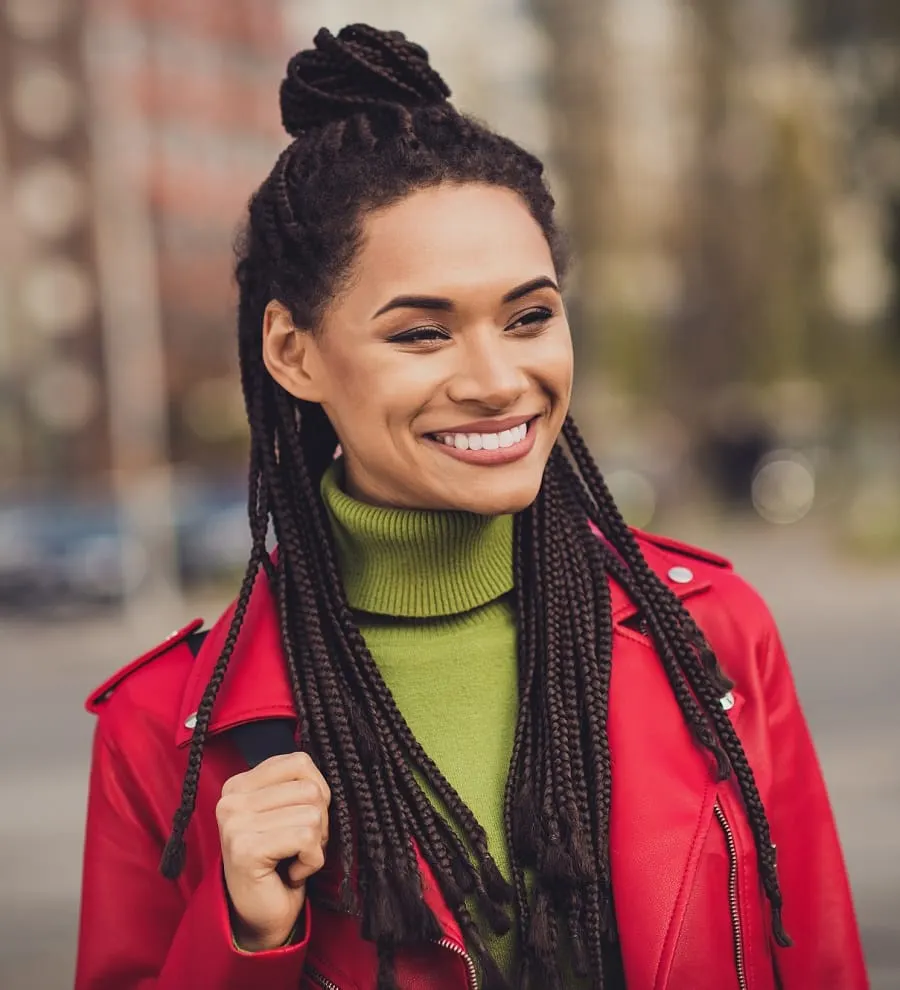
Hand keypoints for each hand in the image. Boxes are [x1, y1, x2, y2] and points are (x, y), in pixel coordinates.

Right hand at [216, 751, 329, 951]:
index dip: (317, 792)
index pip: (299, 762)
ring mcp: (235, 823)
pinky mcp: (246, 849)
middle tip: (298, 846)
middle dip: (319, 821)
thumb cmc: (279, 861)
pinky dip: (312, 861)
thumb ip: (297, 786)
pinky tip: (292, 873)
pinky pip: (306, 838)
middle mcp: (231, 799)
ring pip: (312, 814)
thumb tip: (323, 776)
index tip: (301, 819)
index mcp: (240, 784)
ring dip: (315, 843)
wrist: (259, 916)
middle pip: (310, 789)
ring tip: (294, 858)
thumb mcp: (285, 813)